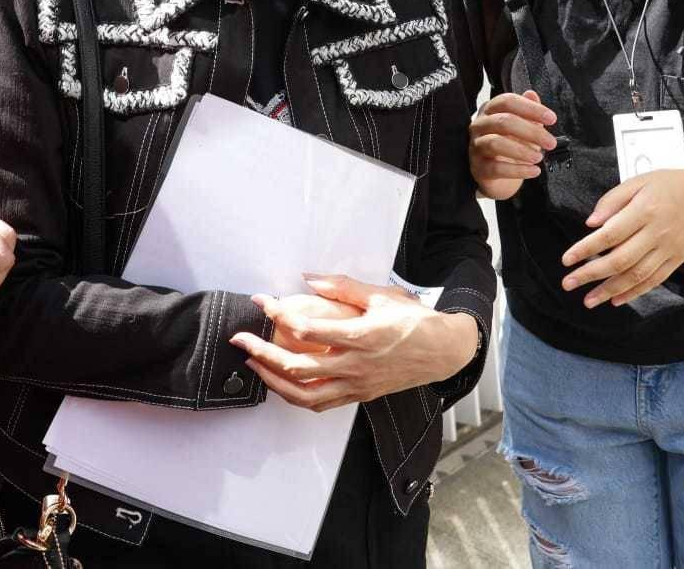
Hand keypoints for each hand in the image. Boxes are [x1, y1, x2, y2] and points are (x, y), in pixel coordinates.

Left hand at [228, 275, 478, 411]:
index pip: (305, 330)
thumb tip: (308, 279)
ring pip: (303, 395)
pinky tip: (281, 383)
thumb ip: (341, 287)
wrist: (443, 351)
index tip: (261, 302)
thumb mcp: (380, 295)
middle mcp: (354, 366)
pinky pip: (320, 403)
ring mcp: (356, 385)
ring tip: (253, 364)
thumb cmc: (415, 321)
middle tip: (240, 339)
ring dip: (272, 381)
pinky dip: (295, 396)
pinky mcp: (359, 395)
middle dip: (261, 353)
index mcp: (359, 336)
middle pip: (295, 367)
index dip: (277, 314)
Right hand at [469, 91, 556, 200]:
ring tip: (539, 157)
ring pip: (496, 143)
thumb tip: (532, 94)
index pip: (507, 101)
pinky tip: (534, 170)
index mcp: (489, 110)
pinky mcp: (478, 168)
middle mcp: (479, 126)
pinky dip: (519, 170)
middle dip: (532, 131)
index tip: (551, 118)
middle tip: (551, 142)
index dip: (531, 108)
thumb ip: (528, 111)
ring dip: (522, 151)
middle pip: (504, 121)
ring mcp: (475, 147)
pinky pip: (497, 168)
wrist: (499, 177)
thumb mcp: (523, 126)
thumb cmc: (511, 146)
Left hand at [561, 169, 683, 307]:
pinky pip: (654, 280)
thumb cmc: (669, 185)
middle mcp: (657, 233)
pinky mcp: (677, 259)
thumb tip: (590, 223)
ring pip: (636, 275)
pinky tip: (615, 299)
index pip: (610, 235)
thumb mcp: (639, 181)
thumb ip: (612, 200)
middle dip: (591, 274)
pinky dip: (634, 292)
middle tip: (568, 283)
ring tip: (588, 300)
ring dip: (609, 290)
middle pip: (620, 260)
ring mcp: (668, 249)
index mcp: (645, 210)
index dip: (586, 249)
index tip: (566, 260)